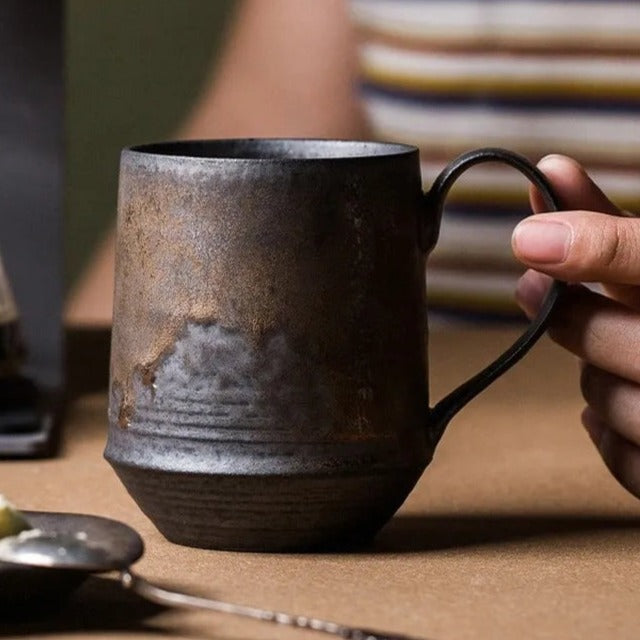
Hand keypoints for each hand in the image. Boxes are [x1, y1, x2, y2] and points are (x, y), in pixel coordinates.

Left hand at [511, 155, 639, 498]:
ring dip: (594, 376)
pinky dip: (607, 430)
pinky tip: (623, 405)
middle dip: (569, 315)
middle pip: (622, 337)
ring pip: (610, 398)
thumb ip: (613, 233)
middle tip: (529, 288)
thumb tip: (551, 172)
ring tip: (610, 358)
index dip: (600, 248)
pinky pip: (622, 457)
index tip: (528, 238)